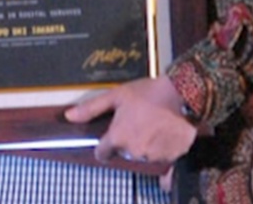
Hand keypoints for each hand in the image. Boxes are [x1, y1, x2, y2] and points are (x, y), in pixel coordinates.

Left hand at [65, 76, 195, 163]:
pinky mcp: (170, 158)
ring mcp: (152, 156)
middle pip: (123, 152)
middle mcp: (133, 151)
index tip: (110, 137)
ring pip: (141, 154)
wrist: (183, 95)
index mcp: (118, 137)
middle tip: (137, 121)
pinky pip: (159, 156)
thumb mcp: (117, 95)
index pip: (102, 153)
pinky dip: (160, 147)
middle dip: (127, 140)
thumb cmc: (149, 93)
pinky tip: (163, 130)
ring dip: (144, 144)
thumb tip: (69, 116)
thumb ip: (92, 108)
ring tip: (152, 123)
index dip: (105, 144)